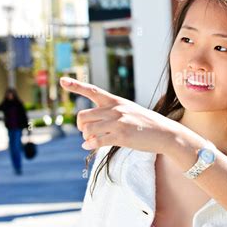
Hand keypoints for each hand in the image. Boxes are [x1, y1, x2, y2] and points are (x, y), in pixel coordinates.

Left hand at [59, 77, 180, 153]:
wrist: (164, 132)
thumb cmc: (146, 124)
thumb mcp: (129, 111)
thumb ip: (110, 117)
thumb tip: (88, 137)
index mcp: (116, 101)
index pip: (92, 91)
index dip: (75, 86)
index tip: (61, 80)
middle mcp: (115, 109)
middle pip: (83, 116)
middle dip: (81, 127)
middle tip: (87, 133)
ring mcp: (118, 122)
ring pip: (87, 130)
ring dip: (86, 137)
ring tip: (92, 141)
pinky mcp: (121, 136)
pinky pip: (97, 141)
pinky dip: (90, 145)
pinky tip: (90, 147)